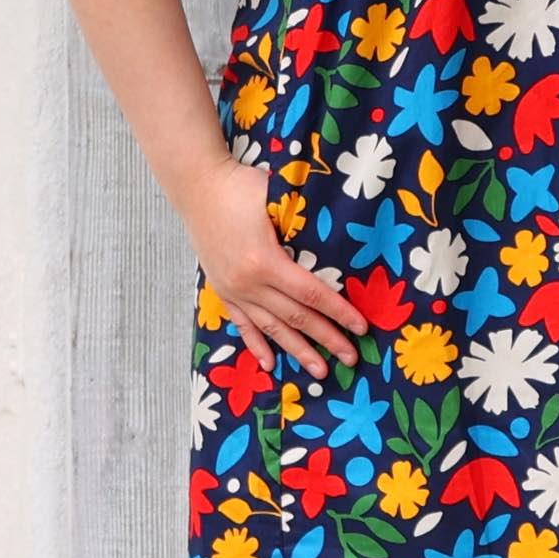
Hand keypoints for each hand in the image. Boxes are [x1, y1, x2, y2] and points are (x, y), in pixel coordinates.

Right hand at [183, 154, 367, 378]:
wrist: (198, 186)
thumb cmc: (241, 186)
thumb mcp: (277, 198)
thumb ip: (303, 221)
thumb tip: (338, 236)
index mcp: (265, 261)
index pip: (311, 294)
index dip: (339, 312)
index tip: (360, 327)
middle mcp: (248, 283)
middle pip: (296, 317)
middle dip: (327, 339)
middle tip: (351, 358)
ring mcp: (233, 289)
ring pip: (271, 327)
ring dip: (297, 350)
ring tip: (320, 370)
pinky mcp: (222, 289)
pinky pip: (243, 323)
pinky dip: (257, 344)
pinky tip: (269, 363)